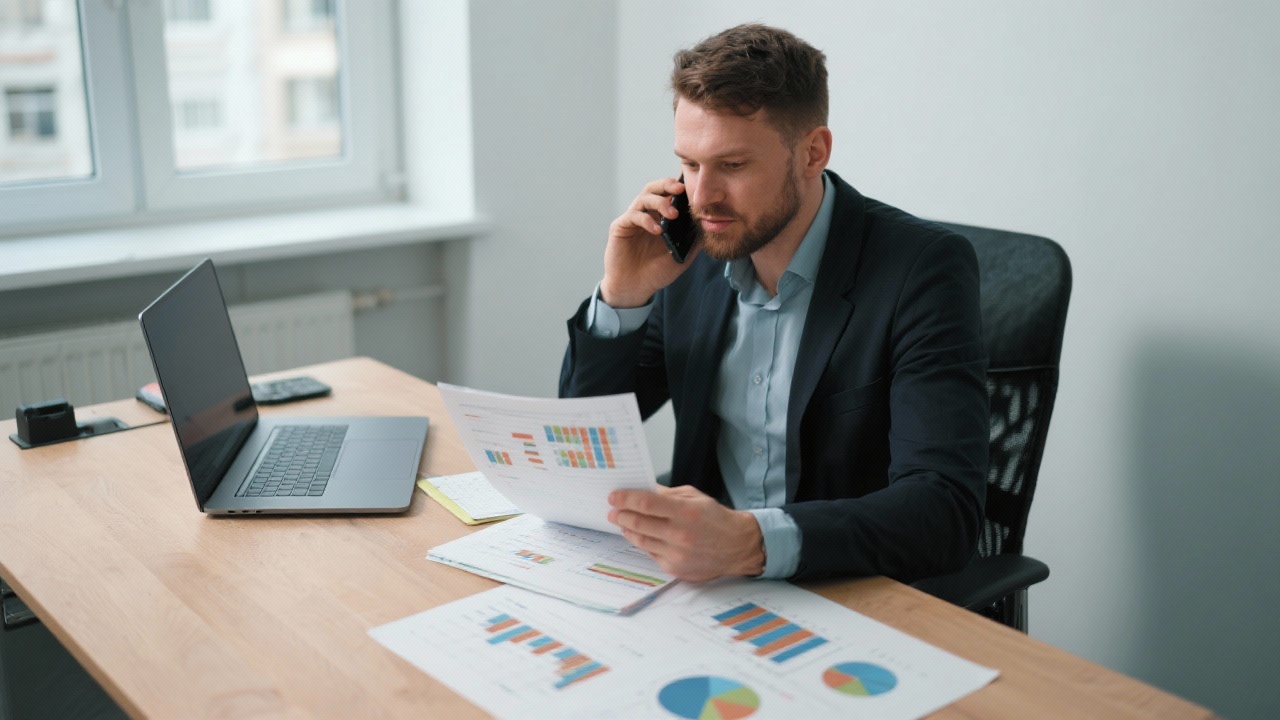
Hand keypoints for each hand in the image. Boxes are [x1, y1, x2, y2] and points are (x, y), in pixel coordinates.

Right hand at [600, 177, 700, 307]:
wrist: (635, 288)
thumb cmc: (656, 272)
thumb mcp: (682, 256)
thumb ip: (693, 241)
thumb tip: (709, 226)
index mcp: (659, 217)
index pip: (668, 194)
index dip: (678, 188)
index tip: (692, 189)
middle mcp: (645, 214)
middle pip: (654, 189)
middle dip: (667, 185)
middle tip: (680, 189)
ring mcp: (632, 220)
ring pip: (643, 198)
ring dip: (660, 202)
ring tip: (673, 215)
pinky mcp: (620, 227)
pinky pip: (632, 216)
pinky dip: (646, 220)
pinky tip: (657, 230)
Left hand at [607, 485, 763, 581]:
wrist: (737, 546)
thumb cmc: (716, 519)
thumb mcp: (695, 498)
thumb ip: (667, 495)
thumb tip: (641, 491)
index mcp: (686, 512)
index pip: (646, 503)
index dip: (626, 499)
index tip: (614, 496)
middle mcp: (680, 535)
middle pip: (638, 523)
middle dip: (620, 515)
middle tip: (613, 511)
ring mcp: (677, 554)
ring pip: (641, 541)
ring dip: (628, 530)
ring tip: (622, 523)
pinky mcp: (675, 569)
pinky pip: (651, 554)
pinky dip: (643, 543)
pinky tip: (640, 536)